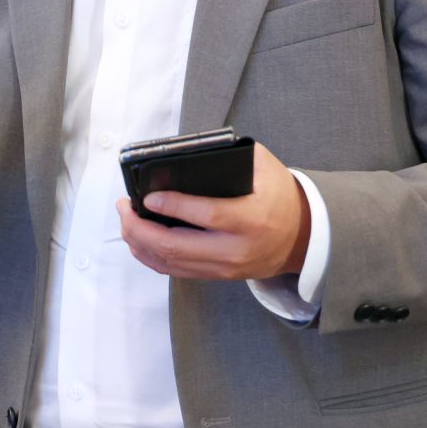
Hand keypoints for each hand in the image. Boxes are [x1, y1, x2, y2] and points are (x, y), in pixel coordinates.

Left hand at [116, 143, 311, 281]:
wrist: (301, 237)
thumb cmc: (280, 195)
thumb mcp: (265, 167)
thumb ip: (233, 155)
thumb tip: (189, 152)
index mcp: (252, 219)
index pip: (207, 215)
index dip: (173, 206)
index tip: (146, 196)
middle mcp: (236, 249)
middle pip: (177, 247)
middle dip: (141, 228)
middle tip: (125, 207)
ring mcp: (225, 268)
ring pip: (171, 263)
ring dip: (141, 243)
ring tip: (126, 220)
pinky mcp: (217, 276)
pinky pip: (176, 271)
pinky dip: (152, 257)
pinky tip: (139, 240)